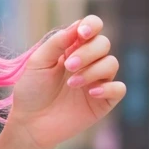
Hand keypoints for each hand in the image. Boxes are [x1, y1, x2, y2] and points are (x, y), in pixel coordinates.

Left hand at [5, 16, 125, 148]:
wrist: (30, 123)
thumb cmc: (31, 91)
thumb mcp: (37, 63)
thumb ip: (56, 43)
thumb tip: (77, 26)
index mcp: (72, 48)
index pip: (92, 28)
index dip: (92, 25)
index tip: (82, 33)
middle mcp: (88, 62)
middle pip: (103, 44)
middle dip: (87, 52)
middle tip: (68, 66)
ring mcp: (97, 81)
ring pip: (111, 64)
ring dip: (92, 70)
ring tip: (71, 83)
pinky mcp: (103, 101)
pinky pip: (119, 88)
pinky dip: (108, 88)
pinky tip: (90, 92)